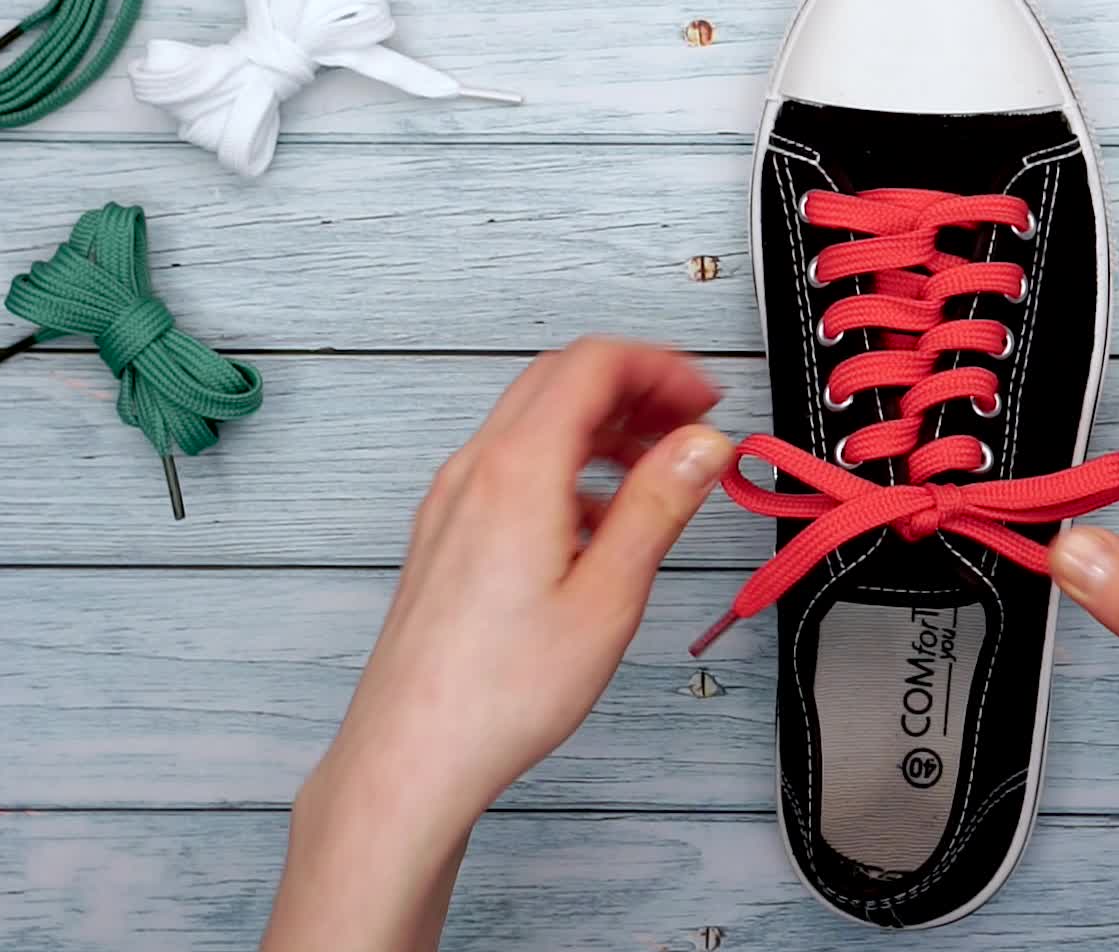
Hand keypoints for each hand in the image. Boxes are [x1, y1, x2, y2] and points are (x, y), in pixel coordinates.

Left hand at [264, 339, 733, 951]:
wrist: (413, 753)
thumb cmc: (498, 693)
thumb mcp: (608, 596)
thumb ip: (659, 506)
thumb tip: (702, 445)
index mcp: (518, 472)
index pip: (593, 365)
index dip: (660, 365)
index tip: (705, 395)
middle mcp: (475, 472)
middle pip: (560, 380)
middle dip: (635, 387)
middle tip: (690, 423)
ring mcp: (453, 501)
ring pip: (534, 421)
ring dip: (602, 426)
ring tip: (658, 471)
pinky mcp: (446, 533)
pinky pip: (511, 465)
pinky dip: (568, 464)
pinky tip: (600, 518)